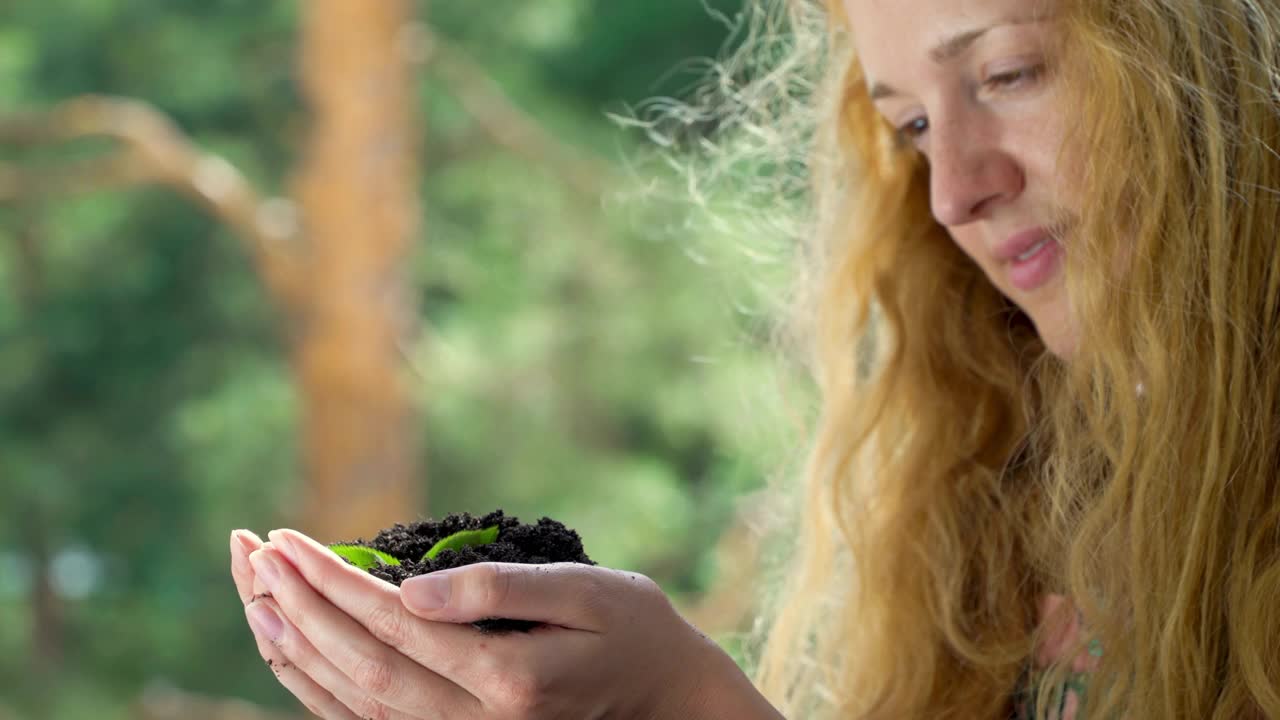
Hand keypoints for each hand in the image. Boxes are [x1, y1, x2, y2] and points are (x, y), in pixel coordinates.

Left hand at [229, 528, 781, 719]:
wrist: (664, 698)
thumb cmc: (634, 630)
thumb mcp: (588, 593)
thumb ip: (499, 592)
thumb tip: (412, 591)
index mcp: (508, 680)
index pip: (394, 625)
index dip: (334, 583)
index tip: (289, 540)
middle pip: (359, 667)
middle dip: (299, 608)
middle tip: (252, 553)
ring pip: (353, 702)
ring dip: (296, 646)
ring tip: (253, 592)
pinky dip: (318, 687)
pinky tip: (290, 649)